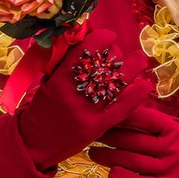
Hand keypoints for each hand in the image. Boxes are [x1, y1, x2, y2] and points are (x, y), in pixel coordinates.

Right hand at [16, 29, 151, 169]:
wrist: (34, 142)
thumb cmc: (41, 106)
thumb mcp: (47, 80)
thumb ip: (65, 60)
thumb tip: (87, 37)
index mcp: (59, 79)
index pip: (85, 51)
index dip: (101, 38)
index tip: (108, 35)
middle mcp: (75, 95)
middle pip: (103, 66)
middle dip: (114, 54)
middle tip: (116, 51)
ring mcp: (88, 112)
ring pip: (115, 84)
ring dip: (131, 69)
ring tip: (140, 58)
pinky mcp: (97, 128)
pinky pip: (120, 110)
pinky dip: (134, 96)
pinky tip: (144, 84)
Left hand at [89, 106, 178, 177]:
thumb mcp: (173, 128)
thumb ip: (152, 120)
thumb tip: (123, 103)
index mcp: (171, 129)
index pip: (144, 118)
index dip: (122, 115)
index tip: (104, 112)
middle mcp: (171, 148)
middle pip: (133, 140)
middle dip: (109, 136)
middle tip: (93, 133)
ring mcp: (168, 168)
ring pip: (132, 161)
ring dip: (109, 157)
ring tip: (93, 152)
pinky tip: (111, 174)